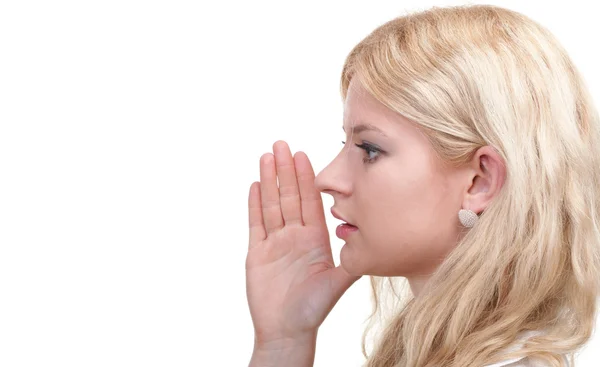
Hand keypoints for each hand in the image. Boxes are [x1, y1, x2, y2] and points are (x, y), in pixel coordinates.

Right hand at [246, 140, 360, 345]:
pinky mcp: (258, 252)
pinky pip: (256, 223)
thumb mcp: (337, 283)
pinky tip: (255, 184)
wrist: (287, 330)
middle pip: (289, 196)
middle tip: (282, 144)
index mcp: (315, 238)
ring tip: (267, 156)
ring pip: (272, 204)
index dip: (307, 178)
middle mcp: (295, 236)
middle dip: (286, 170)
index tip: (304, 155)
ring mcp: (276, 242)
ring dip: (269, 180)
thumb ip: (351, 263)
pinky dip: (255, 204)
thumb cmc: (313, 310)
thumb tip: (372, 243)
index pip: (310, 201)